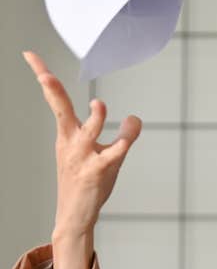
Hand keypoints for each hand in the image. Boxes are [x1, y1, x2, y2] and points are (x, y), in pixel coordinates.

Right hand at [22, 51, 141, 236]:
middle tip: (43, 75)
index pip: (54, 101)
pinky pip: (114, 152)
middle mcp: (72, 143)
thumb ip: (119, 134)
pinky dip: (125, 139)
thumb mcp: (97, 154)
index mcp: (66, 135)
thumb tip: (134, 117)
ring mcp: (84, 157)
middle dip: (53, 92)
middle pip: (61, 111)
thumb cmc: (85, 181)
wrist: (75, 214)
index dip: (43, 75)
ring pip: (89, 131)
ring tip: (100, 105)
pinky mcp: (98, 170)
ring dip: (94, 117)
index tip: (30, 54)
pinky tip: (131, 130)